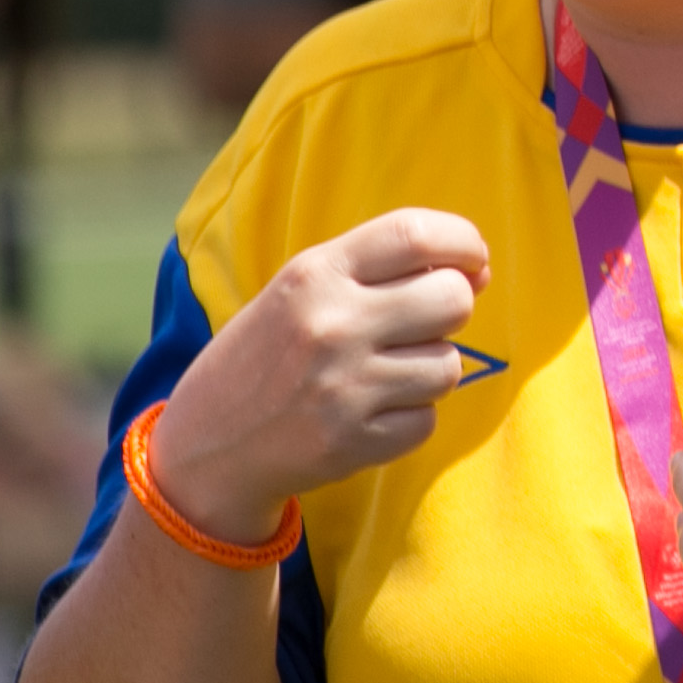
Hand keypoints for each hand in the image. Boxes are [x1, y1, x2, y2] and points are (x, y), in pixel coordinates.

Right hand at [146, 209, 488, 541]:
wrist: (204, 448)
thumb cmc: (268, 354)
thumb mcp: (302, 289)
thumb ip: (381, 268)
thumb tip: (477, 272)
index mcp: (315, 275)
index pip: (416, 234)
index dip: (464, 241)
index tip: (474, 259)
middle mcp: (331, 327)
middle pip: (453, 300)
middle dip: (452, 309)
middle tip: (420, 324)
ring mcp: (343, 388)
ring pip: (449, 365)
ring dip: (429, 369)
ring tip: (383, 373)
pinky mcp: (353, 443)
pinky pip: (427, 420)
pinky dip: (411, 418)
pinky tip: (369, 412)